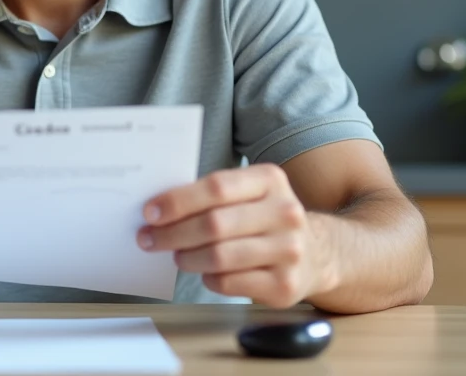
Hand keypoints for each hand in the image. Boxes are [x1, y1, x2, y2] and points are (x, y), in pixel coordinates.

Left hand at [137, 163, 333, 307]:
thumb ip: (212, 195)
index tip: (150, 212)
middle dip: (173, 233)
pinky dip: (208, 278)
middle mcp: (285, 213)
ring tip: (176, 256)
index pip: (217, 187)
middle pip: (215, 224)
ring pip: (220, 257)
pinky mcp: (285, 285)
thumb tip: (158, 208)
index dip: (178, 201)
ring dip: (187, 258)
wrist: (317, 252)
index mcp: (271, 180)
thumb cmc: (264, 218)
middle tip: (149, 239)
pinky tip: (205, 272)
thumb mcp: (250, 193)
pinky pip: (229, 283)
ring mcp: (289, 251)